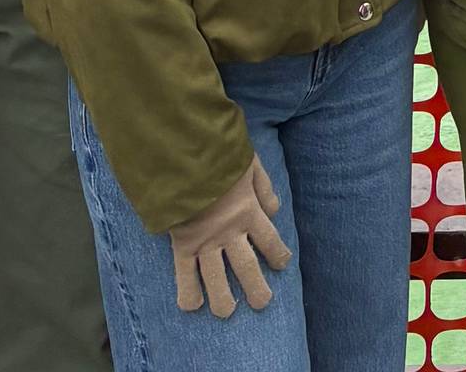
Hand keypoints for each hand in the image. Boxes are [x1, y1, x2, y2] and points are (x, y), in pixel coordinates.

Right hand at [171, 158, 289, 318]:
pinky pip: (184, 274)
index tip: (282, 264)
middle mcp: (230, 232)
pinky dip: (187, 292)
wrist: (184, 153)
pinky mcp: (183, 244)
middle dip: (256, 288)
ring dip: (223, 299)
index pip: (269, 240)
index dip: (278, 255)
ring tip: (227, 312)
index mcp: (249, 210)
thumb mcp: (249, 163)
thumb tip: (274, 210)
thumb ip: (263, 186)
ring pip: (216, 279)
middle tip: (262, 302)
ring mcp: (205, 241)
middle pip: (247, 267)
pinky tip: (192, 306)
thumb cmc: (218, 154)